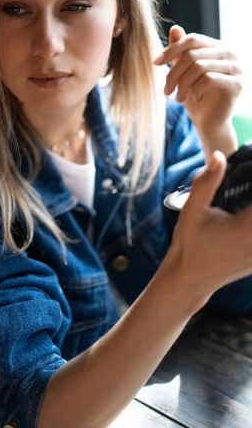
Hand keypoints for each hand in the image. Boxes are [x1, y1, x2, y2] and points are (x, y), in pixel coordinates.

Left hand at [154, 25, 242, 134]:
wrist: (210, 123)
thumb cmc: (195, 96)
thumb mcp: (183, 72)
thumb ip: (181, 51)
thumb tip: (175, 28)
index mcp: (218, 47)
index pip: (193, 39)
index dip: (172, 49)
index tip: (155, 63)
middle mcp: (230, 53)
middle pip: (193, 54)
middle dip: (174, 73)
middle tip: (166, 90)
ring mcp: (237, 68)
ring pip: (199, 66)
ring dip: (182, 84)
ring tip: (177, 98)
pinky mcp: (237, 84)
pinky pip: (208, 80)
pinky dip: (195, 90)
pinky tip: (195, 99)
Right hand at [166, 151, 251, 303]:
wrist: (190, 278)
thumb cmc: (190, 243)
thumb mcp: (193, 210)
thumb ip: (206, 182)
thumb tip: (219, 156)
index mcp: (247, 227)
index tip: (245, 175)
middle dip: (250, 197)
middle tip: (242, 193)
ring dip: (250, 208)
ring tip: (242, 203)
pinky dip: (250, 224)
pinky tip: (242, 216)